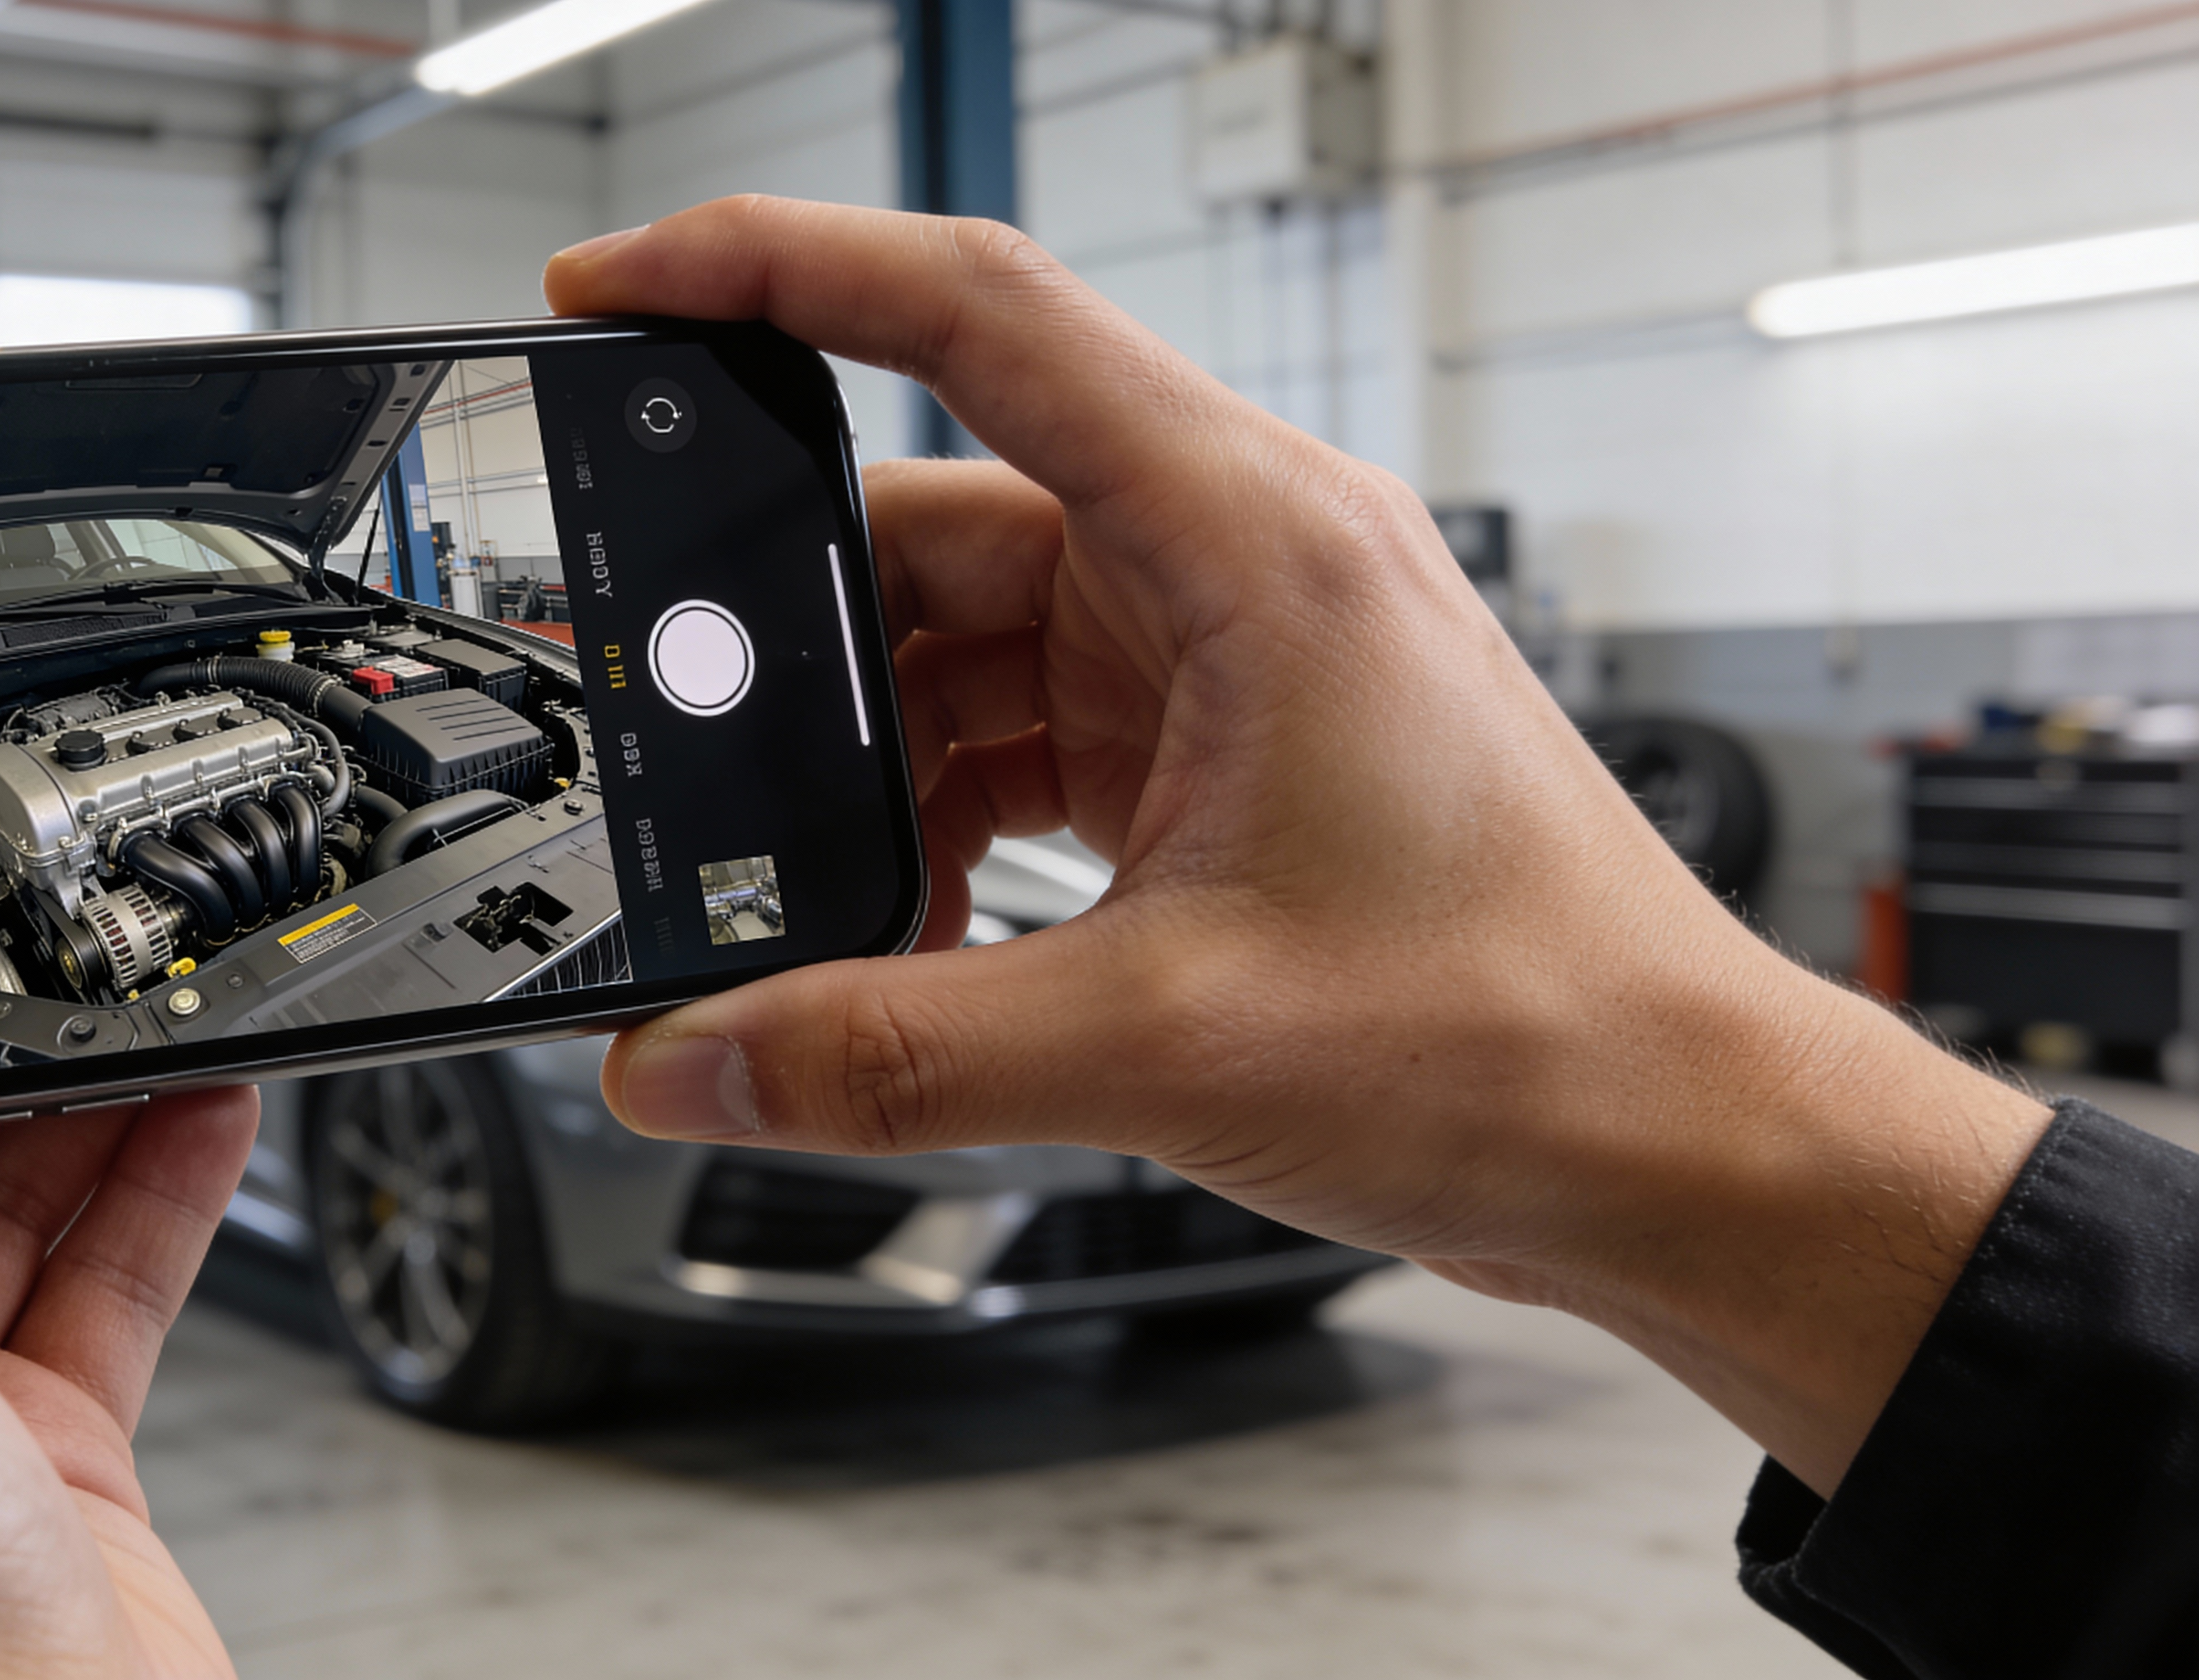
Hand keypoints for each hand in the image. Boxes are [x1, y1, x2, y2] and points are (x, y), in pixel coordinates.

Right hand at [548, 198, 2050, 1494]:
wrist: (1674, 1141)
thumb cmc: (1527, 1031)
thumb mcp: (1168, 1040)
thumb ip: (894, 1054)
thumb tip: (693, 1062)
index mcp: (1251, 542)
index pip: (977, 314)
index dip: (781, 265)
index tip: (632, 278)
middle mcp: (1233, 567)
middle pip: (935, 517)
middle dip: (794, 641)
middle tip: (686, 732)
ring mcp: (1219, 660)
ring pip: (961, 646)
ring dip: (868, 765)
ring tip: (822, 906)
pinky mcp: (1208, 754)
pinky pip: (1009, 740)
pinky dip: (932, 822)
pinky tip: (904, 938)